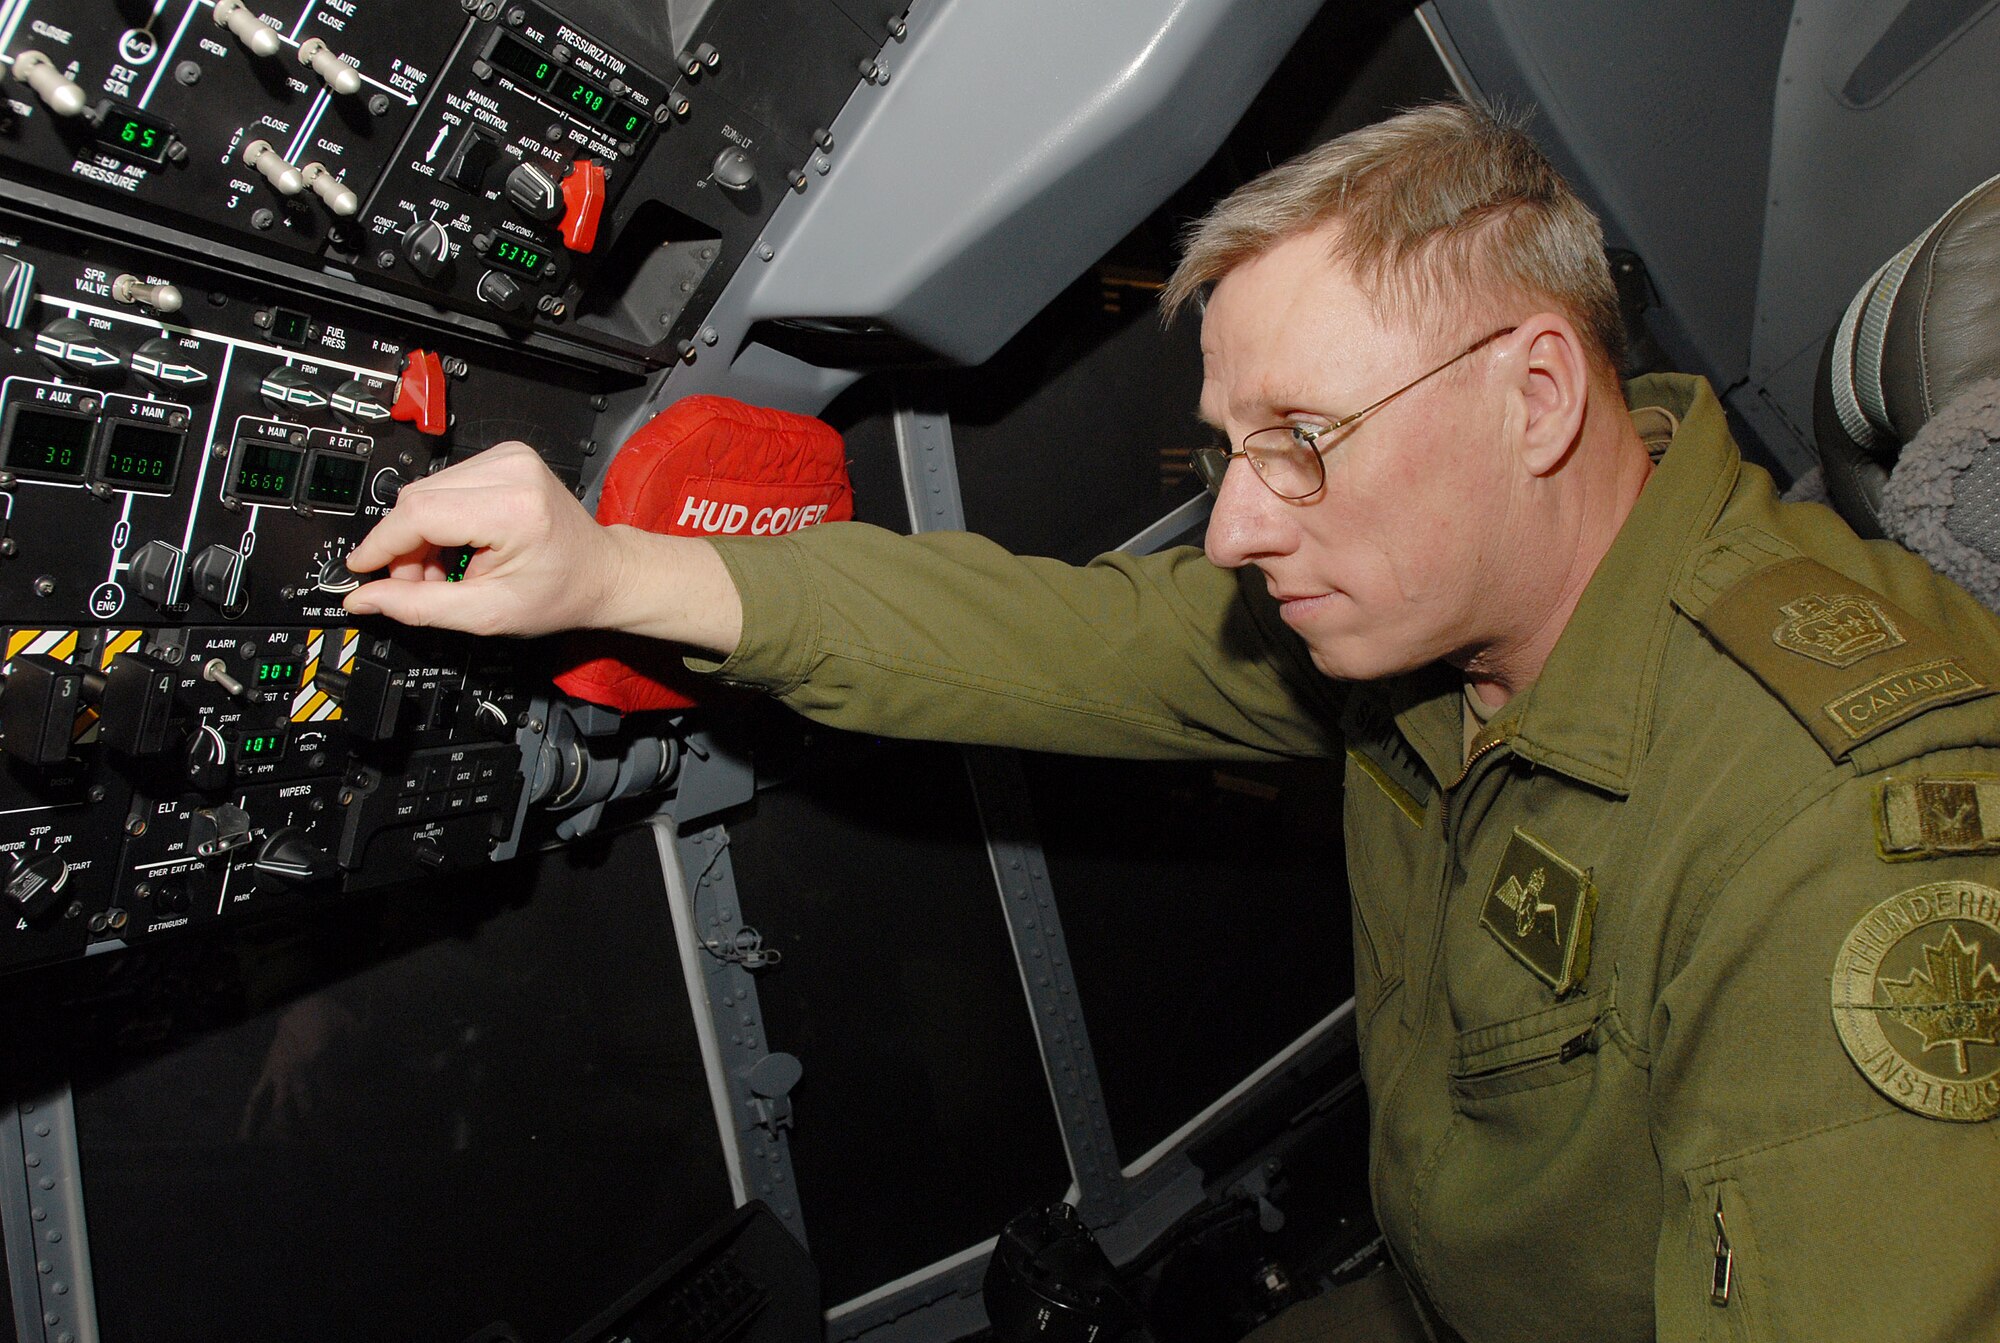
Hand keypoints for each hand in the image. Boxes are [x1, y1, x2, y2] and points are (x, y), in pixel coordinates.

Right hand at [342, 440, 745, 653]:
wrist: (602, 573)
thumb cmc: (560, 593)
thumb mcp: (487, 614)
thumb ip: (419, 606)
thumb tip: (363, 598)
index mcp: (513, 507)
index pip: (420, 513)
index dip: (382, 545)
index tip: (360, 569)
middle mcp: (512, 469)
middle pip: (418, 499)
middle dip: (405, 547)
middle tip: (419, 584)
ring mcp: (510, 457)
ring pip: (426, 491)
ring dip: (421, 534)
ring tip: (445, 570)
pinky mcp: (505, 456)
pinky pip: (445, 484)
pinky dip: (439, 519)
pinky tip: (457, 547)